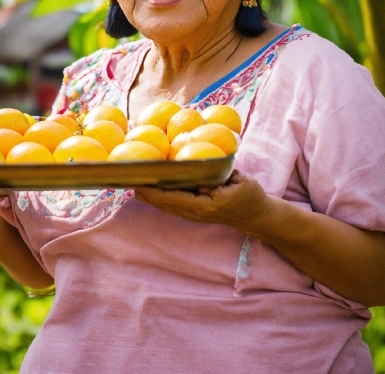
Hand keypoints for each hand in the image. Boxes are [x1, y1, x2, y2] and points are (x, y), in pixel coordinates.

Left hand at [134, 170, 271, 233]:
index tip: (139, 182)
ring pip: (166, 205)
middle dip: (146, 191)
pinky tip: (150, 185)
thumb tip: (196, 169)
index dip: (155, 191)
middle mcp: (195, 213)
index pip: (174, 198)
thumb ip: (217, 176)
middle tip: (127, 178)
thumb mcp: (238, 182)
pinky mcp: (194, 210)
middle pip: (164, 203)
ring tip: (133, 180)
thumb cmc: (249, 196)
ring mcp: (194, 214)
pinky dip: (159, 194)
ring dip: (150, 194)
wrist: (257, 216)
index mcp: (205, 206)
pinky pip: (172, 203)